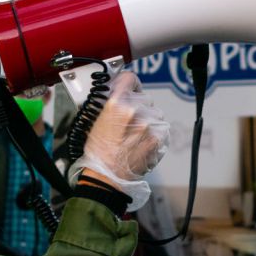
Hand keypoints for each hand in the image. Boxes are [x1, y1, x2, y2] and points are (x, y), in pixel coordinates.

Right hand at [70, 72, 168, 210]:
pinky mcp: (159, 138)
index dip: (129, 83)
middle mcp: (135, 110)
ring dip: (148, 120)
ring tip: (134, 135)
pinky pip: (161, 128)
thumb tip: (116, 89)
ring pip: (155, 113)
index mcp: (116, 103)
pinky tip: (142, 142)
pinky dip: (154, 133)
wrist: (107, 177)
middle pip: (144, 97)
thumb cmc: (98, 152)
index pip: (130, 78)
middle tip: (127, 122)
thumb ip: (108, 102)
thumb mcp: (94, 120)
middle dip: (137, 106)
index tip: (129, 88)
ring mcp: (149, 124)